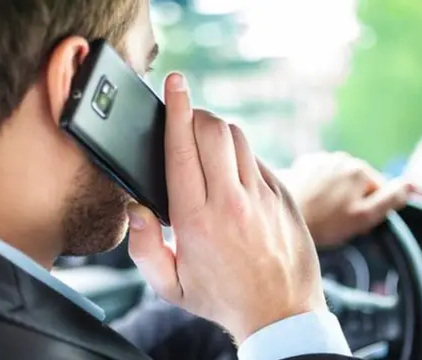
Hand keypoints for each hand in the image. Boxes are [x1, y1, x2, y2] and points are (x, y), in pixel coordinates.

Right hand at [126, 73, 324, 343]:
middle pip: (212, 130)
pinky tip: (233, 175)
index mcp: (196, 220)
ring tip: (207, 147)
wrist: (281, 313)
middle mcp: (230, 201)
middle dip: (195, 115)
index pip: (181, 148)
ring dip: (218, 132)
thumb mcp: (170, 286)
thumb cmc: (222, 300)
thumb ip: (144, 247)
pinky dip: (240, 156)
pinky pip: (257, 159)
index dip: (175, 109)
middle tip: (185, 120)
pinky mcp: (283, 196)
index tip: (174, 84)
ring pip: (238, 138)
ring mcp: (262, 196)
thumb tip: (138, 209)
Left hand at [281, 152, 414, 247]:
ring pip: (338, 180)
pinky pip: (319, 177)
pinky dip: (317, 188)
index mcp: (360, 170)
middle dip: (351, 200)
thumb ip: (391, 199)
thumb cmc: (324, 222)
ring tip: (320, 212)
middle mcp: (341, 158)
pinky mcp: (302, 164)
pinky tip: (308, 202)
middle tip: (335, 221)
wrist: (279, 217)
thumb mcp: (364, 217)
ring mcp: (320, 158)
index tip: (352, 222)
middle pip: (357, 184)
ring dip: (334, 194)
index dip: (369, 210)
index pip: (378, 191)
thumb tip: (414, 184)